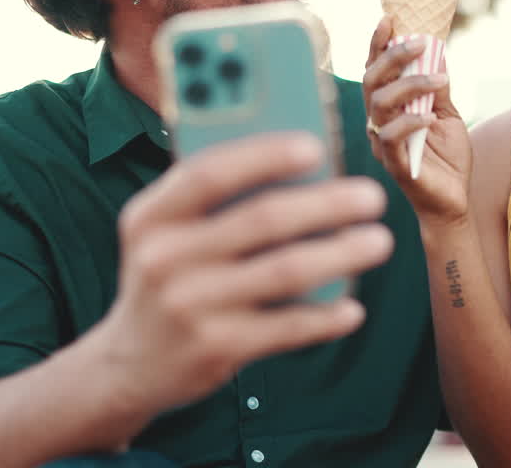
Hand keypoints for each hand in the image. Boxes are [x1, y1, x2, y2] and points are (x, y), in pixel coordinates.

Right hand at [97, 132, 393, 422]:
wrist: (131, 363)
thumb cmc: (172, 274)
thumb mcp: (170, 231)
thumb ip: (219, 199)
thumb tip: (309, 164)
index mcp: (151, 215)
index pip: (208, 173)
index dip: (264, 155)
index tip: (316, 146)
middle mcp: (164, 259)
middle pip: (261, 219)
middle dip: (327, 204)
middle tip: (373, 196)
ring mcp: (188, 307)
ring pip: (284, 272)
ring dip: (341, 254)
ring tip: (380, 241)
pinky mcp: (215, 350)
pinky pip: (286, 327)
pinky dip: (325, 317)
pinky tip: (353, 307)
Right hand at [362, 16, 472, 228]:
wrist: (454, 202)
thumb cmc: (447, 158)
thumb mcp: (448, 114)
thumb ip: (438, 89)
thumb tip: (436, 53)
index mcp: (389, 107)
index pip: (376, 69)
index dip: (378, 44)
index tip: (390, 18)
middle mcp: (378, 122)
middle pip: (371, 81)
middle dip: (393, 57)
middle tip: (420, 42)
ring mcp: (382, 144)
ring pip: (380, 105)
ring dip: (410, 86)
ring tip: (440, 79)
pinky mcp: (393, 164)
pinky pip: (389, 138)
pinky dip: (410, 123)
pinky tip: (431, 118)